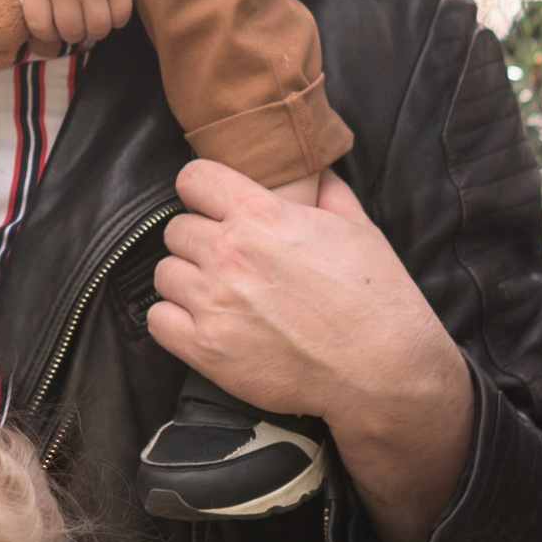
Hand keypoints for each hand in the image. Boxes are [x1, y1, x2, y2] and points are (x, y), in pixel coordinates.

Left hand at [19, 0, 138, 48]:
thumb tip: (41, 2)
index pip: (39, 25)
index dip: (46, 33)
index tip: (53, 28)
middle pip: (70, 31)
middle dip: (72, 32)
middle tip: (76, 23)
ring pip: (97, 29)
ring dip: (96, 29)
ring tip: (95, 19)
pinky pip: (121, 17)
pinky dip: (117, 19)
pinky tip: (112, 8)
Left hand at [146, 164, 473, 541]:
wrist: (383, 370)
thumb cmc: (377, 299)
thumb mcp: (358, 228)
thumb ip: (327, 192)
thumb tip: (314, 171)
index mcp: (262, 215)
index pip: (193, 178)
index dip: (202, 191)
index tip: (212, 206)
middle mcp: (230, 253)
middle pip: (177, 229)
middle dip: (199, 240)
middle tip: (227, 261)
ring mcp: (214, 302)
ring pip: (164, 273)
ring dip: (186, 281)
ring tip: (218, 295)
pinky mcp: (206, 348)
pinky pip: (159, 320)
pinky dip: (175, 321)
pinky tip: (204, 323)